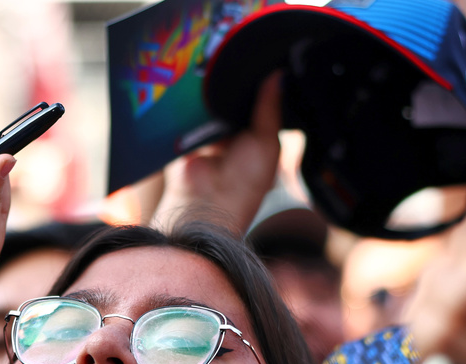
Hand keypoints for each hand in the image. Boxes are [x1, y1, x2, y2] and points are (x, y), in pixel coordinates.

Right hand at [153, 72, 282, 233]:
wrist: (206, 201)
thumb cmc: (244, 183)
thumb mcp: (267, 142)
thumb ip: (270, 108)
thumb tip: (279, 76)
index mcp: (255, 136)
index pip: (259, 101)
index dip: (262, 83)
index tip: (263, 60)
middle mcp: (232, 133)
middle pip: (235, 98)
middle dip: (237, 84)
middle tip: (239, 62)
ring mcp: (208, 131)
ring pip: (213, 99)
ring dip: (215, 90)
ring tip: (218, 71)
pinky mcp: (186, 131)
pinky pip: (191, 107)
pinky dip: (195, 98)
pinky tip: (199, 86)